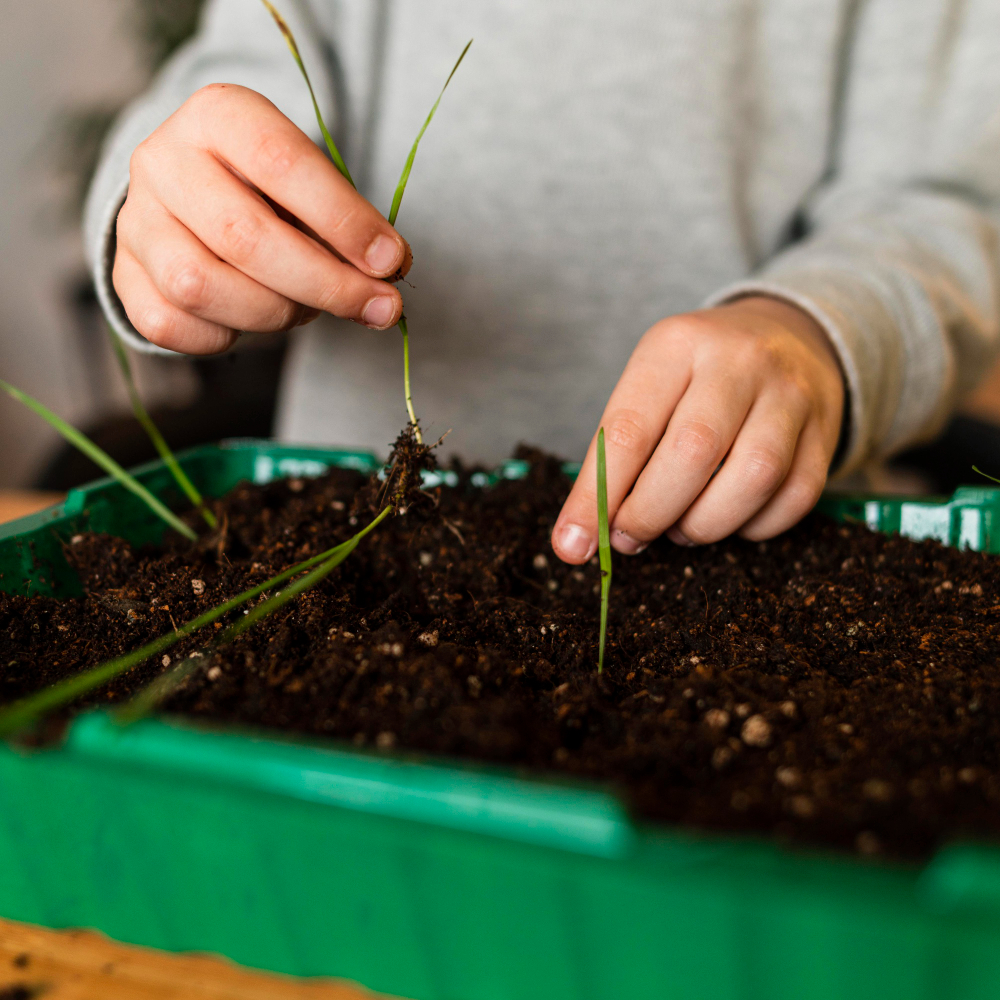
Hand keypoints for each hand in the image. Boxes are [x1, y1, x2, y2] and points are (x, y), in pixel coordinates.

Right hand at [113, 84, 410, 353]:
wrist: (196, 196)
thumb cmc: (273, 192)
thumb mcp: (313, 185)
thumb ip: (347, 223)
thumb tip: (387, 270)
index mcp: (218, 115)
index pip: (282, 162)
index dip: (343, 220)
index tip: (392, 262)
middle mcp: (163, 160)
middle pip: (243, 236)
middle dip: (325, 284)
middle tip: (378, 308)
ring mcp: (136, 220)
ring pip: (201, 286)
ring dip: (274, 313)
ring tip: (306, 309)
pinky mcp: (123, 274)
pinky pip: (171, 325)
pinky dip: (225, 336)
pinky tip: (252, 319)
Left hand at [552, 296, 844, 560]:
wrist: (787, 336)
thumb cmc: (695, 377)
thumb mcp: (648, 389)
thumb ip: (616, 457)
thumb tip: (581, 538)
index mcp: (676, 344)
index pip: (628, 429)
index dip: (596, 497)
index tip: (573, 545)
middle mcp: (738, 361)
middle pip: (693, 452)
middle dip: (651, 513)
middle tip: (630, 535)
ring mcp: (790, 395)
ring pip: (753, 478)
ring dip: (704, 524)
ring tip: (679, 527)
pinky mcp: (825, 432)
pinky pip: (793, 498)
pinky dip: (752, 527)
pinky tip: (728, 518)